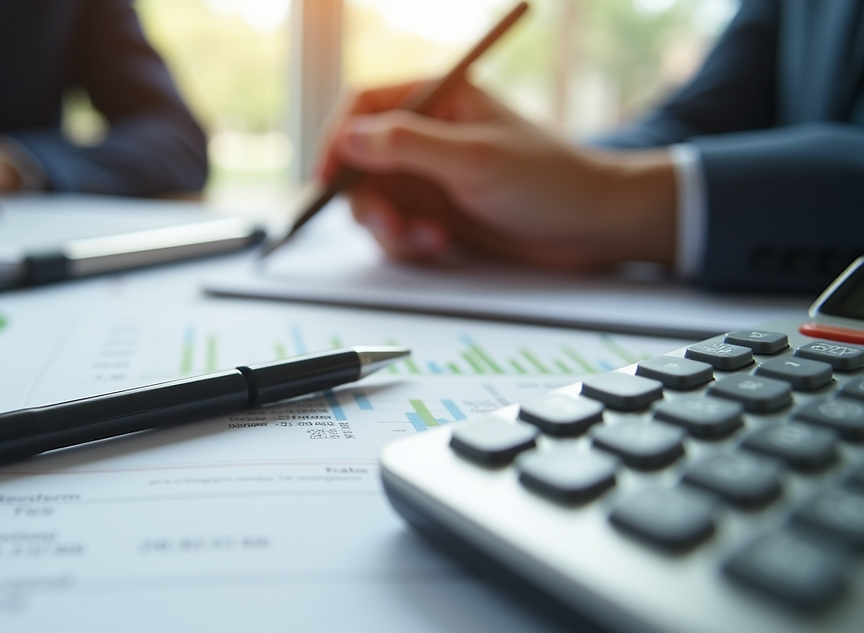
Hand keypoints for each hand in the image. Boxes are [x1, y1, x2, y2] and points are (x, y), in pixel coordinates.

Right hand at [319, 79, 678, 269]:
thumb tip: (348, 139)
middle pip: (359, 160)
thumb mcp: (474, 159)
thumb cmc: (549, 181)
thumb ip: (407, 145)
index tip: (330, 176)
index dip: (338, 138)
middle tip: (389, 223)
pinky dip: (408, 242)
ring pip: (373, 200)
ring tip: (428, 239)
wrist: (592, 227)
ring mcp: (429, 175)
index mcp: (438, 97)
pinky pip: (395, 228)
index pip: (364, 104)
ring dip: (390, 226)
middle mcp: (426, 133)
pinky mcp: (434, 212)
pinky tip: (440, 245)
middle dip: (367, 198)